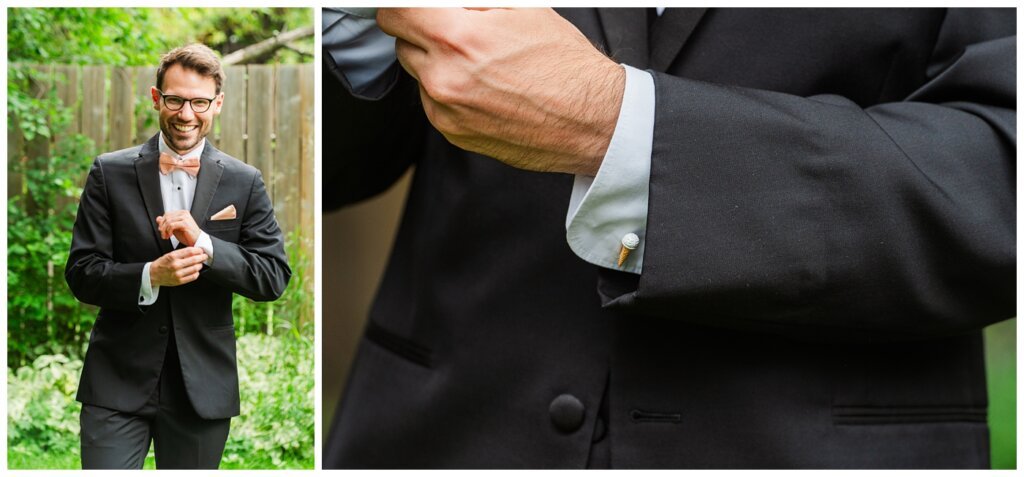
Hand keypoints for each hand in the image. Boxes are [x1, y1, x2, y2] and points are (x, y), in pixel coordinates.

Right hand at [150, 247, 207, 286]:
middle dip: (202, 257)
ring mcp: (178, 274)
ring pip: (195, 268)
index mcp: (172, 256)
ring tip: (200, 263)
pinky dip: (196, 273)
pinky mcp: (179, 281)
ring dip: (200, 265)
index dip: (198, 250)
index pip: (190, 251)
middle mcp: (175, 265)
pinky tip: (196, 271)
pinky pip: (193, 276)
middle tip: (204, 256)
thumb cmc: (161, 264)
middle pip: (194, 259)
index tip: (201, 250)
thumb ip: (181, 253)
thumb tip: (194, 251)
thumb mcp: (169, 255)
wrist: (152, 275)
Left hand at [157, 210, 201, 246]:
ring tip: (166, 236)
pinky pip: (171, 225)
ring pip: (168, 221)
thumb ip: (167, 222)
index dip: (162, 222)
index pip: (167, 214)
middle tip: (163, 235)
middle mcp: (184, 213)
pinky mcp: (185, 223)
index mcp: (182, 213)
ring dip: (164, 230)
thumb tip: (158, 218)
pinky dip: (168, 231)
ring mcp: (185, 218)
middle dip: (162, 227)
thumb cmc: (187, 235)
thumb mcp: (175, 228)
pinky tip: (170, 236)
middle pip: (167, 217)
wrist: (196, 241)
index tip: (161, 230)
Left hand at [378, 8, 624, 175]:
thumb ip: (469, 1)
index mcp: (455, 37)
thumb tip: (440, 1)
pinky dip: (449, 91)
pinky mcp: (451, 132)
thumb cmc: (562, 62)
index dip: (406, 6)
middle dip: (426, 32)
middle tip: (463, 34)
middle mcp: (442, 76)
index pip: (393, 11)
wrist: (590, 119)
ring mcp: (444, 109)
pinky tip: (485, 88)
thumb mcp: (519, 8)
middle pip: (402, 41)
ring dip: (437, 62)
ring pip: (418, 73)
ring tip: (481, 63)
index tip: (417, 8)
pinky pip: (432, 102)